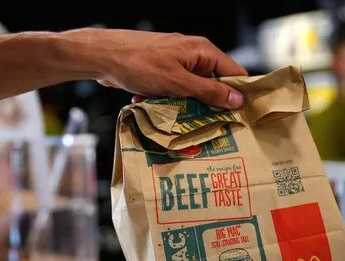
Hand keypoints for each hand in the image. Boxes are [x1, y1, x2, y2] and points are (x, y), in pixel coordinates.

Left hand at [65, 29, 247, 108]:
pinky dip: (165, 101)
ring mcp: (175, 64)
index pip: (233, 72)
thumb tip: (236, 99)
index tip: (242, 116)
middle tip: (209, 126)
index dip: (239, 94)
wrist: (101, 57)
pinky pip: (172, 92)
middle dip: (208, 105)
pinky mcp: (160, 73)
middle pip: (212, 85)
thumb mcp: (178, 82)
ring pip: (191, 91)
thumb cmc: (138, 63)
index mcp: (202, 51)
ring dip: (183, 106)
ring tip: (175, 118)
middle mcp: (191, 56)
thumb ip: (208, 91)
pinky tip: (151, 106)